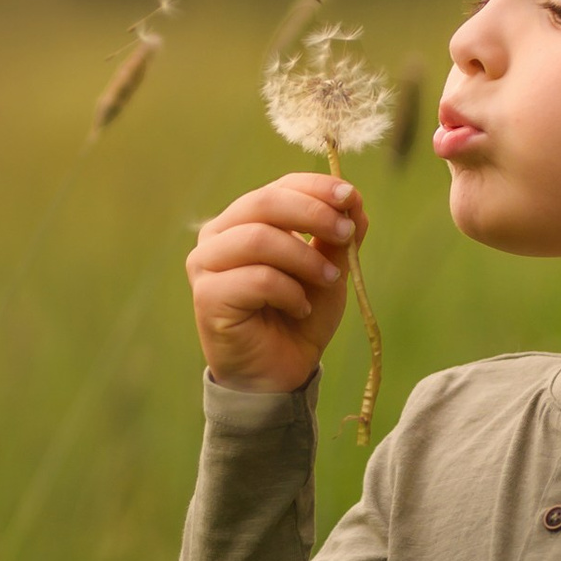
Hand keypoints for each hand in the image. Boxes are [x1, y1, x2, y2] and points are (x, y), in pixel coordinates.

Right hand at [186, 172, 366, 395]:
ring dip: (305, 258)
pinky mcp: (207, 296)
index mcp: (244, 220)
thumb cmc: (298, 317)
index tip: (351, 197)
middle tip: (346, 235)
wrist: (278, 374)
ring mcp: (206, 264)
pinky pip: (257, 279)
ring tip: (330, 281)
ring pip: (259, 238)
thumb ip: (337, 236)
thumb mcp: (327, 269)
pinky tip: (299, 307)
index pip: (278, 187)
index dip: (316, 187)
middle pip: (264, 203)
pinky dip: (289, 292)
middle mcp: (217, 235)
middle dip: (313, 214)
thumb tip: (354, 199)